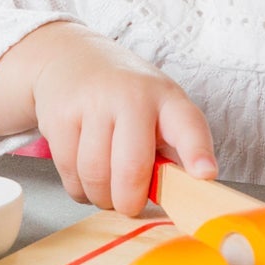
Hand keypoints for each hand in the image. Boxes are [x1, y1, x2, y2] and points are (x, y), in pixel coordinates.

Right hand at [0, 22, 215, 215]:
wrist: (71, 59)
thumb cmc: (127, 96)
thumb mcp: (160, 109)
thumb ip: (173, 149)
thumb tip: (182, 196)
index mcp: (166, 98)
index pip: (188, 125)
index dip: (197, 152)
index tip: (205, 174)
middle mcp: (131, 96)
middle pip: (131, 168)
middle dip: (130, 201)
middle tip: (131, 206)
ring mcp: (92, 104)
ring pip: (95, 176)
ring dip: (102, 198)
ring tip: (107, 191)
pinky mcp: (59, 117)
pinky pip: (70, 174)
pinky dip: (79, 189)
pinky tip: (86, 178)